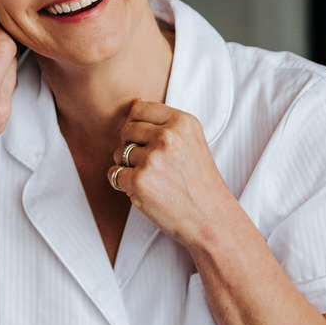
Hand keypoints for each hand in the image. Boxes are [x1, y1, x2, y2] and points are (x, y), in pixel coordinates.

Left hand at [107, 100, 233, 246]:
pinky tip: (145, 191)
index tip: (150, 143)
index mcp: (183, 122)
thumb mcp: (191, 142)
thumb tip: (132, 104)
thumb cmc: (200, 184)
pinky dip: (123, 184)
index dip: (138, 127)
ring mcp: (152, 158)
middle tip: (153, 166)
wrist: (212, 220)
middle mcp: (168, 136)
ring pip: (119, 152)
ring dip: (128, 167)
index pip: (140, 108)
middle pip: (127, 129)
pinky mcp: (139, 181)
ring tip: (154, 180)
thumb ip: (165, 124)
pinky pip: (114, 174)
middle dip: (132, 146)